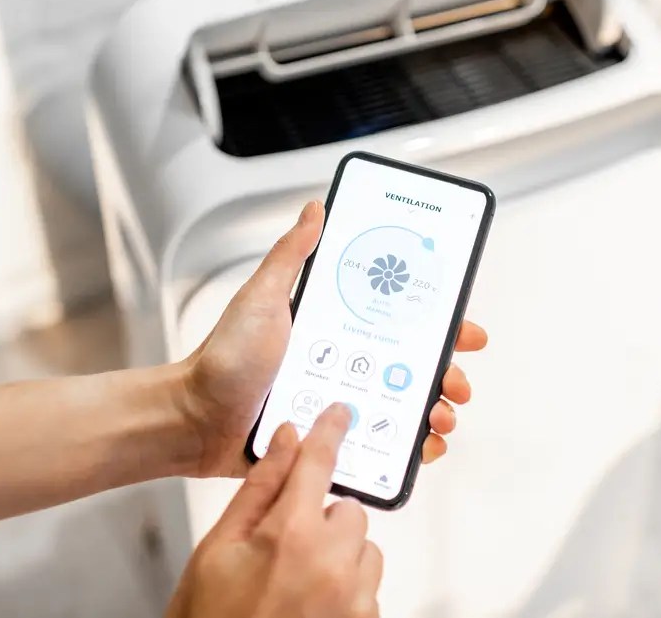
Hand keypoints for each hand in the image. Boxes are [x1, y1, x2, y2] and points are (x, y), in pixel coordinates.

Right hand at [167, 407, 381, 617]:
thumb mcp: (217, 548)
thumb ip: (258, 490)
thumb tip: (284, 439)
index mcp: (291, 535)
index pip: (319, 463)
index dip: (328, 432)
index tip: (338, 414)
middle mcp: (333, 564)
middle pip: (348, 511)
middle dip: (321, 519)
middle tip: (282, 545)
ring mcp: (354, 601)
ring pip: (364, 551)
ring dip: (338, 556)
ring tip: (293, 583)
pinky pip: (367, 590)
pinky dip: (345, 591)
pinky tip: (306, 607)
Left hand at [179, 200, 488, 477]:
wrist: (194, 419)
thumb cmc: (224, 359)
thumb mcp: (262, 298)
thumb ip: (291, 256)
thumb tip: (316, 209)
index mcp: (334, 331)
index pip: (398, 323)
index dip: (438, 325)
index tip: (465, 331)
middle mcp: (343, 367)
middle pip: (412, 369)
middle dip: (447, 375)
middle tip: (457, 383)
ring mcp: (339, 407)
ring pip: (403, 410)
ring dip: (433, 413)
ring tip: (440, 418)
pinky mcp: (330, 444)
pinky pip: (380, 449)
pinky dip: (409, 451)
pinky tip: (422, 449)